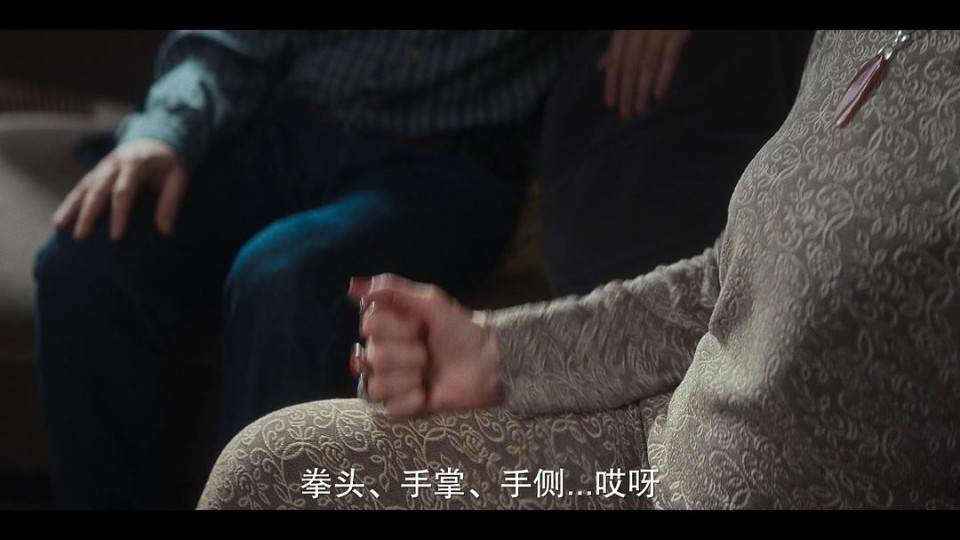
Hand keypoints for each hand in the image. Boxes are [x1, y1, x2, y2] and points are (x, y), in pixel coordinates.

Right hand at [52, 138, 187, 240]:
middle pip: (98, 190)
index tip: (116, 236)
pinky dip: (68, 204)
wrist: (154, 140)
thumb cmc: (168, 164)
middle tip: (81, 237)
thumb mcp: (178, 178)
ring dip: (71, 208)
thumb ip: (171, 202)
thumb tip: (166, 231)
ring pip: (83, 188)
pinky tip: (59, 220)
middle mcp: (113, 164)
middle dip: (88, 215)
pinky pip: (80, 188)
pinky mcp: (96, 173)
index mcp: (135, 163)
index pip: (124, 191)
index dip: (119, 214)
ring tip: (60, 228)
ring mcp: (102, 167)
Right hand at [348, 274, 504, 419]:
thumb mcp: (430, 302)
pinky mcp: (403, 407)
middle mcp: (383, 355)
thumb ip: (391, 289)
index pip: (368, 326)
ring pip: (376, 385)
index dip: (395, 328)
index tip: (418, 327)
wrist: (487, 362)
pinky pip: (391, 408)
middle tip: (428, 352)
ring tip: (427, 372)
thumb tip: (353, 286)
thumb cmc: (460, 329)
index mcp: (386, 329)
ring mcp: (392, 382)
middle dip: (407, 354)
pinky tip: (428, 393)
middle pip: (372, 357)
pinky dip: (413, 400)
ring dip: (409, 378)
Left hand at [598, 30, 691, 117]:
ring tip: (641, 108)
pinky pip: (669, 57)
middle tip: (626, 114)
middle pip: (630, 66)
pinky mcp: (678, 32)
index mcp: (624, 29)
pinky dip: (664, 76)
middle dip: (627, 91)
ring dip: (643, 89)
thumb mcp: (630, 26)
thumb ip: (617, 45)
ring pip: (647, 64)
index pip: (615, 60)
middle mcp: (638, 30)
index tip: (610, 104)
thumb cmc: (651, 18)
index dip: (611, 83)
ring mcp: (659, 30)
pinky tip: (659, 93)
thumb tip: (601, 66)